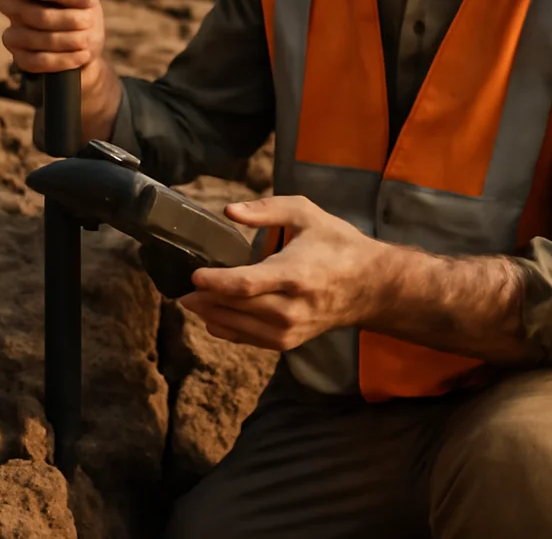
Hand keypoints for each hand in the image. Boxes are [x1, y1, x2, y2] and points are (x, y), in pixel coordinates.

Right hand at [0, 0, 107, 81]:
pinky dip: (64, 59)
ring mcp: (12, 30)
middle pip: (35, 8)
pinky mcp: (18, 56)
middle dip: (67, 12)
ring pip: (37, 35)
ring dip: (69, 37)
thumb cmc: (81, 5)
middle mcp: (11, 1)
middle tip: (91, 12)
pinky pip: (37, 60)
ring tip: (88, 36)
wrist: (83, 43)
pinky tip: (83, 54)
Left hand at [180, 195, 381, 350]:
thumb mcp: (305, 213)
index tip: (193, 274)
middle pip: (236, 307)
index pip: (245, 284)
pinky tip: (212, 318)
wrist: (371, 286)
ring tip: (190, 301)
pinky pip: (250, 340)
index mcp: (294, 274)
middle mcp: (290, 308)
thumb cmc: (336, 243)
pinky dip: (227, 330)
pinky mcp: (291, 342)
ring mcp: (291, 330)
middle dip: (204, 298)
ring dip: (211, 315)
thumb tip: (229, 211)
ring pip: (239, 327)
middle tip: (180, 288)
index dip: (215, 281)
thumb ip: (265, 210)